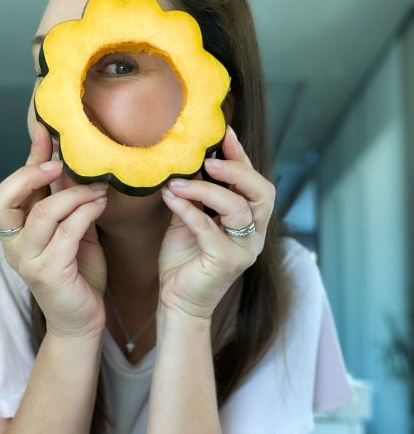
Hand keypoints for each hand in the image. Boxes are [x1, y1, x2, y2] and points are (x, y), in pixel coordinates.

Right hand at [0, 123, 108, 338]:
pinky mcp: (48, 272)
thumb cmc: (78, 273)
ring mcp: (27, 260)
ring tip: (99, 189)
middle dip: (32, 175)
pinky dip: (86, 213)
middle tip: (61, 163)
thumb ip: (68, 202)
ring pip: (44, 213)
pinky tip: (101, 205)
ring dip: (75, 194)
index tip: (45, 130)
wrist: (82, 319)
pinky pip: (67, 232)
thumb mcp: (72, 230)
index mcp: (16, 231)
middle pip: (3, 199)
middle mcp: (13, 245)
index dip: (27, 157)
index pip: (11, 188)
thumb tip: (75, 162)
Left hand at [158, 125, 275, 318]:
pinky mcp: (227, 262)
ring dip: (206, 190)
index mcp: (250, 222)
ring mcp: (244, 249)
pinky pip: (209, 228)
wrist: (177, 301)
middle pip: (262, 192)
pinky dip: (189, 210)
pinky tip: (171, 198)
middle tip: (207, 160)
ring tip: (179, 181)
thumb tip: (186, 163)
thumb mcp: (190, 220)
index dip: (242, 156)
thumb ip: (195, 196)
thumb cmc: (184, 261)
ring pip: (238, 208)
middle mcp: (255, 234)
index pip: (255, 183)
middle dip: (237, 170)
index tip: (225, 132)